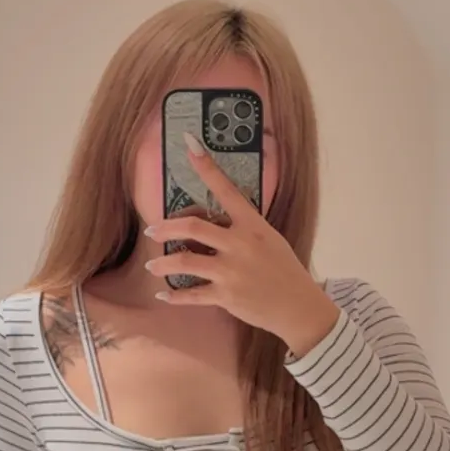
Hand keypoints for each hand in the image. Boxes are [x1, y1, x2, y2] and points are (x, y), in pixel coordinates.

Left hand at [144, 134, 340, 357]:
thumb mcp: (270, 240)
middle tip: (151, 230)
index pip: (226, 190)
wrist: (298, 306)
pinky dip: (174, 296)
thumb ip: (244, 229)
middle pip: (193, 227)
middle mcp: (239, 244)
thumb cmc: (285, 270)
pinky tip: (164, 295)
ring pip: (186, 262)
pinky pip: (192, 295)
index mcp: (252, 225)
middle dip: (166, 228)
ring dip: (163, 264)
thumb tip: (215, 222)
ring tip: (152, 265)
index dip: (206, 167)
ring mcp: (231, 271)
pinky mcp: (226, 296)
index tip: (189, 144)